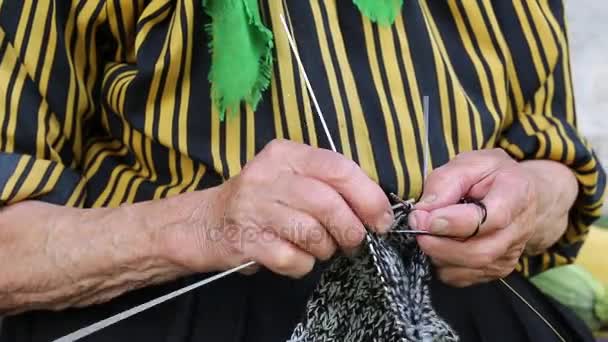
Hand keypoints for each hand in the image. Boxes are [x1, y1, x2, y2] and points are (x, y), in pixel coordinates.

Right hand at [181, 139, 392, 277]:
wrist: (207, 222)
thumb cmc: (264, 201)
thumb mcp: (292, 177)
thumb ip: (330, 184)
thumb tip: (378, 210)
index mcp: (286, 154)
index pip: (338, 168)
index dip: (369, 197)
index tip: (382, 219)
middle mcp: (268, 176)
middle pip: (327, 204)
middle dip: (351, 229)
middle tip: (353, 241)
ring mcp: (254, 209)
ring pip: (313, 234)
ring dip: (327, 248)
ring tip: (320, 247)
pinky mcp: (247, 241)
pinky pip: (295, 259)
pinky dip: (304, 265)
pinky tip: (296, 257)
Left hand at [409, 149, 536, 286]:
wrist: (520, 194)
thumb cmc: (491, 176)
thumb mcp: (469, 163)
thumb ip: (444, 183)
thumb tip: (423, 211)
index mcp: (517, 194)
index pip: (491, 218)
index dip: (454, 223)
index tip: (424, 218)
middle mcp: (518, 230)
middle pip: (479, 252)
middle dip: (439, 244)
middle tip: (416, 227)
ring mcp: (509, 254)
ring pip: (469, 267)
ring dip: (438, 254)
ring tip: (425, 234)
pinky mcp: (496, 269)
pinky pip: (462, 277)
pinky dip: (442, 265)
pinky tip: (438, 245)